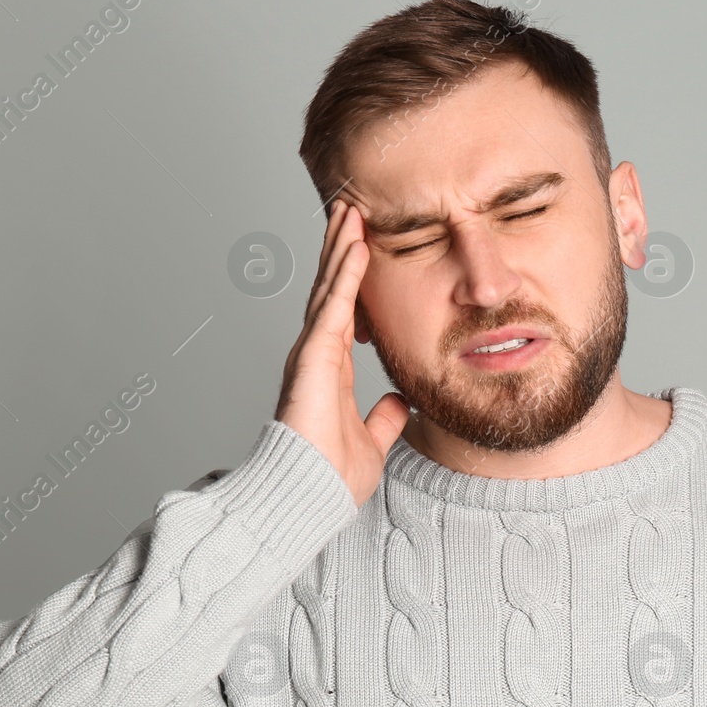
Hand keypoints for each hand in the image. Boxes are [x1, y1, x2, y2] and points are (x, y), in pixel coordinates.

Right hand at [274, 199, 409, 507]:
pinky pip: (333, 307)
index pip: (344, 310)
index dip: (352, 277)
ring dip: (341, 247)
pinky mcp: (312, 358)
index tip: (362, 244)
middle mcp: (318, 354)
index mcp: (331, 369)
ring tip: (351, 210)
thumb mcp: (371, 441)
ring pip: (329, 287)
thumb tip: (398, 402)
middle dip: (342, 248)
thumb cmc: (329, 478)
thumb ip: (383, 420)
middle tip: (352, 209)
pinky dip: (346, 275)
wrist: (308, 498)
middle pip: (332, 289)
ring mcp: (311, 353)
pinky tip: (356, 246)